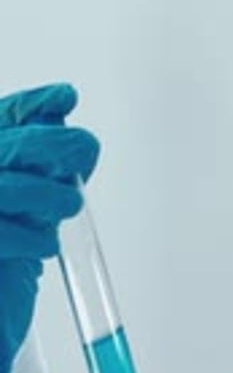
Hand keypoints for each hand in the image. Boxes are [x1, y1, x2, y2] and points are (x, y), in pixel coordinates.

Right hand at [0, 84, 99, 372]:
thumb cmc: (6, 274)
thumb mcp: (31, 216)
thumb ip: (44, 176)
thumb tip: (76, 138)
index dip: (30, 106)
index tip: (66, 98)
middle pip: (1, 146)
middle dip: (48, 142)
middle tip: (85, 150)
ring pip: (1, 185)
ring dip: (42, 190)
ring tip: (70, 205)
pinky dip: (25, 235)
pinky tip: (45, 245)